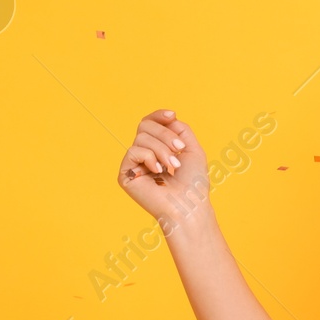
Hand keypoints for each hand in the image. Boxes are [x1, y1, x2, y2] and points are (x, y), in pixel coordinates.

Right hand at [116, 109, 210, 226]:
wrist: (189, 205)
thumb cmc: (193, 182)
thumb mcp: (191, 148)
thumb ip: (179, 129)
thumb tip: (168, 117)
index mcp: (157, 148)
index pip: (149, 124)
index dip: (158, 116)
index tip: (172, 115)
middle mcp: (143, 155)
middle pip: (144, 126)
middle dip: (165, 134)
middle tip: (179, 149)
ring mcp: (133, 165)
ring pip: (141, 138)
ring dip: (162, 150)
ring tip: (172, 166)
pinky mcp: (125, 175)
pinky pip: (133, 151)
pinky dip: (150, 158)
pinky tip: (158, 172)